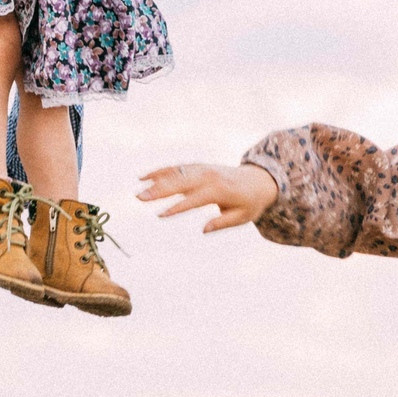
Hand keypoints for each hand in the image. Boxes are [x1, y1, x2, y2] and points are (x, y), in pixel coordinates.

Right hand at [137, 160, 276, 232]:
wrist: (258, 180)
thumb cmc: (249, 203)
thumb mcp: (242, 216)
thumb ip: (223, 222)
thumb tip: (204, 229)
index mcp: (220, 190)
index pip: (194, 199)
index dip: (177, 207)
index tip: (160, 214)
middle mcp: (209, 176)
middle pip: (180, 182)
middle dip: (159, 190)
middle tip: (140, 198)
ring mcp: (202, 169)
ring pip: (176, 173)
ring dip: (156, 180)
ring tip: (138, 190)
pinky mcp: (198, 167)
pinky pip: (177, 168)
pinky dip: (161, 171)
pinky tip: (145, 177)